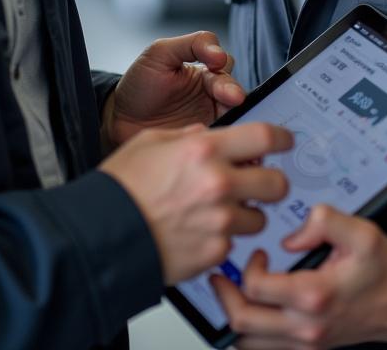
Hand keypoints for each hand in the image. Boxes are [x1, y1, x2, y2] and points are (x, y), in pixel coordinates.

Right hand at [100, 121, 292, 284]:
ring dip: (246, 213)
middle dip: (272, 182)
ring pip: (259, 217)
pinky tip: (199, 232)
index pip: (265, 137)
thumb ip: (186, 135)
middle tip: (259, 183)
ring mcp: (220, 221)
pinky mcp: (215, 252)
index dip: (283, 138)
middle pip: (276, 183)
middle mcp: (218, 183)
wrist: (100, 236)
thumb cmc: (120, 188)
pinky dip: (223, 239)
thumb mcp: (149, 142)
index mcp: (204, 149)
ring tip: (218, 212)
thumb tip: (206, 133)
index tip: (286, 142)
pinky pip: (234, 243)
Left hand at [103, 31, 244, 149]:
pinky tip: (219, 136)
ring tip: (230, 117)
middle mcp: (212, 96)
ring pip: (235, 116)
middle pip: (235, 90)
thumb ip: (190, 44)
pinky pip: (222, 139)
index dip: (222, 63)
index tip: (216, 64)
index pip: (224, 63)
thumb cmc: (139, 84)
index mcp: (204, 72)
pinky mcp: (204, 142)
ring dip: (236, 115)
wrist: (119, 120)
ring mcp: (209, 120)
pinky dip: (225, 137)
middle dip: (233, 92)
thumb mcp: (159, 53)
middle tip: (233, 97)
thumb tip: (218, 51)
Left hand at [211, 205, 386, 348]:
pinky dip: (250, 335)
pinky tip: (253, 311)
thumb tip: (291, 236)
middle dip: (225, 295)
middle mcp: (306, 326)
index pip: (257, 288)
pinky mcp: (308, 349)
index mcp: (314, 295)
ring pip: (249, 343)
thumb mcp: (361, 232)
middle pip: (243, 321)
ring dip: (234, 316)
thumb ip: (323, 221)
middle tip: (223, 275)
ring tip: (234, 292)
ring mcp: (306, 343)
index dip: (248, 266)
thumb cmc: (382, 270)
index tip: (259, 252)